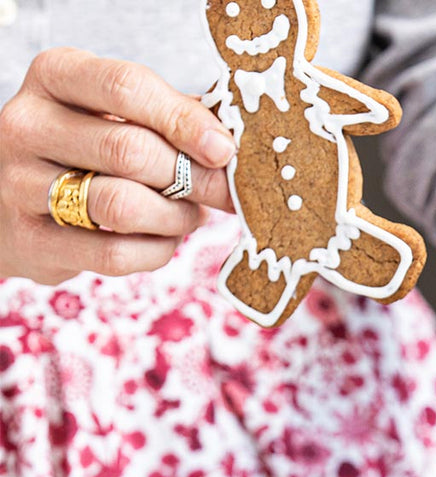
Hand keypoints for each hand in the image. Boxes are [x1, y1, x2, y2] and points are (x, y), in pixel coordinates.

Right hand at [0, 48, 235, 285]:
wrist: (15, 203)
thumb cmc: (88, 152)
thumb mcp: (119, 116)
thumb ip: (171, 119)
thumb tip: (229, 145)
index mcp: (56, 77)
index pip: (126, 88)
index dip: (184, 121)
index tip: (223, 150)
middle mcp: (28, 124)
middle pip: (130, 151)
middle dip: (191, 178)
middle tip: (220, 193)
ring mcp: (20, 184)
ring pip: (122, 205)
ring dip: (175, 217)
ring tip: (188, 215)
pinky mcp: (32, 241)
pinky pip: (114, 254)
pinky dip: (156, 251)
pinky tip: (162, 240)